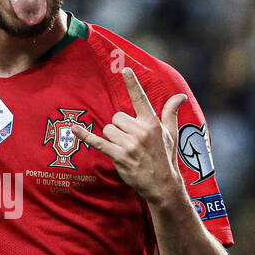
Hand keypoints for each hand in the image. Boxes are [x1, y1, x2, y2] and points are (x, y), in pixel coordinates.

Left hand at [72, 68, 187, 205]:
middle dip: (119, 127)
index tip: (124, 70)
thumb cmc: (165, 157)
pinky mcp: (119, 156)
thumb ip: (171, 113)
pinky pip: (98, 142)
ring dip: (112, 138)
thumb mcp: (171, 134)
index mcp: (152, 123)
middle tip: (130, 141)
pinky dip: (85, 136)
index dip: (132, 84)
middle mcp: (141, 132)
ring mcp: (130, 144)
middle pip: (117, 117)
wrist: (162, 184)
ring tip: (124, 149)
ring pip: (108, 129)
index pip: (140, 99)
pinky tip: (74, 129)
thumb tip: (180, 97)